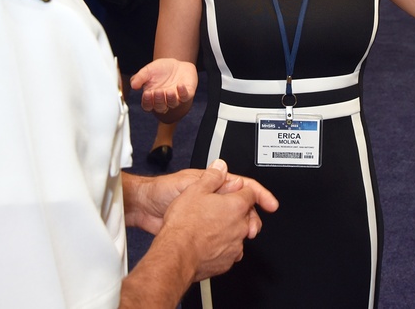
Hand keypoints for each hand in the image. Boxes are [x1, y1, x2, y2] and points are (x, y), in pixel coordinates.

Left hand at [128, 162, 278, 236]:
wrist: (144, 210)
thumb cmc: (161, 193)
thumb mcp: (188, 182)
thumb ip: (209, 179)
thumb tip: (226, 168)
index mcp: (212, 183)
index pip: (242, 186)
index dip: (258, 194)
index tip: (270, 204)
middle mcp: (213, 198)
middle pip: (241, 206)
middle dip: (252, 216)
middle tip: (253, 228)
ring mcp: (208, 214)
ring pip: (234, 221)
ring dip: (241, 229)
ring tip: (243, 238)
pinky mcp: (201, 229)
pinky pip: (221, 234)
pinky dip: (229, 240)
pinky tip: (230, 245)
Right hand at [131, 58, 196, 113]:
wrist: (177, 64)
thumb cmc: (160, 70)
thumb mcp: (148, 71)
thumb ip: (139, 77)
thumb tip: (133, 85)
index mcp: (152, 97)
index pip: (148, 105)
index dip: (147, 102)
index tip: (147, 93)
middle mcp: (164, 100)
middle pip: (160, 108)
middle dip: (159, 101)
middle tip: (158, 91)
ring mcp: (176, 98)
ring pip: (173, 104)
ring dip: (170, 99)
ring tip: (169, 91)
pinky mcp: (187, 93)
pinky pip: (185, 97)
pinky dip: (183, 92)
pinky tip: (180, 85)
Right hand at [156, 160, 278, 280]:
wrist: (176, 254)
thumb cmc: (184, 224)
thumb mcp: (194, 189)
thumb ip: (212, 177)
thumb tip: (221, 167)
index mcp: (235, 206)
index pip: (251, 193)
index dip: (245, 190)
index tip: (244, 191)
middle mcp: (240, 226)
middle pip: (248, 214)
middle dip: (239, 211)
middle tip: (225, 209)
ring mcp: (235, 246)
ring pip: (240, 234)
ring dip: (231, 229)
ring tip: (212, 227)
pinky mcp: (227, 262)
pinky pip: (231, 252)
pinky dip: (224, 247)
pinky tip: (209, 243)